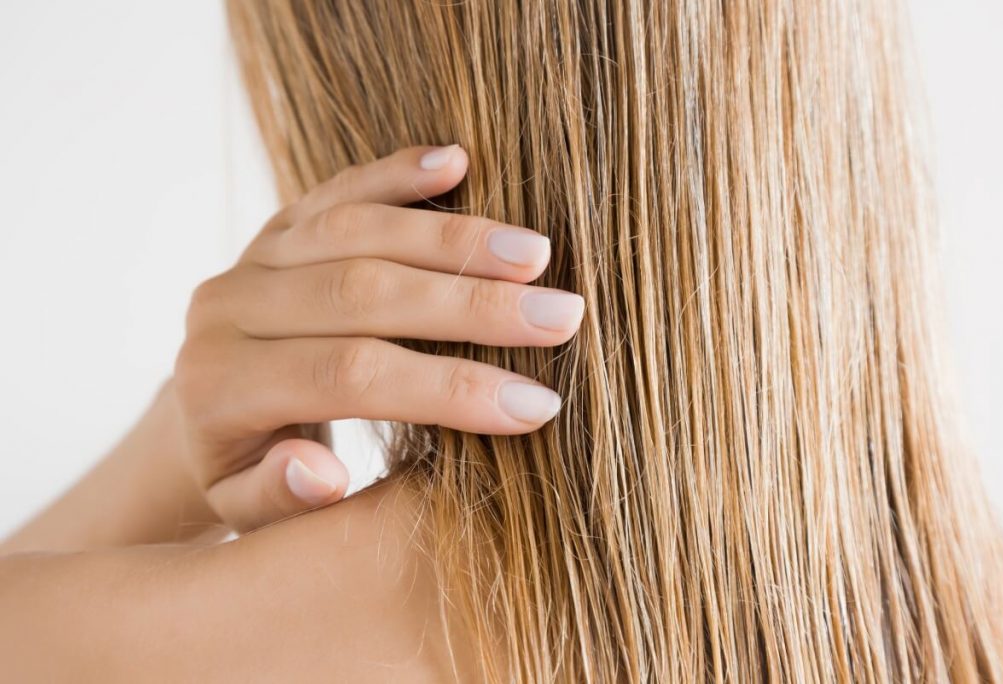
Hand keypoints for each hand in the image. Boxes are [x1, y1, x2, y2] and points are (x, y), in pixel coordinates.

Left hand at [172, 144, 583, 531]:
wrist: (204, 413)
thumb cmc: (245, 474)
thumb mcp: (247, 511)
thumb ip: (278, 499)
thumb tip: (322, 471)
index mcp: (220, 388)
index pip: (350, 376)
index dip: (449, 388)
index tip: (539, 404)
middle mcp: (226, 310)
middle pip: (362, 292)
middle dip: (472, 305)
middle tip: (564, 317)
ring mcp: (251, 259)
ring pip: (357, 230)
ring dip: (454, 238)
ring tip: (536, 254)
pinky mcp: (278, 227)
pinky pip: (340, 189)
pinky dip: (400, 173)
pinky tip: (459, 162)